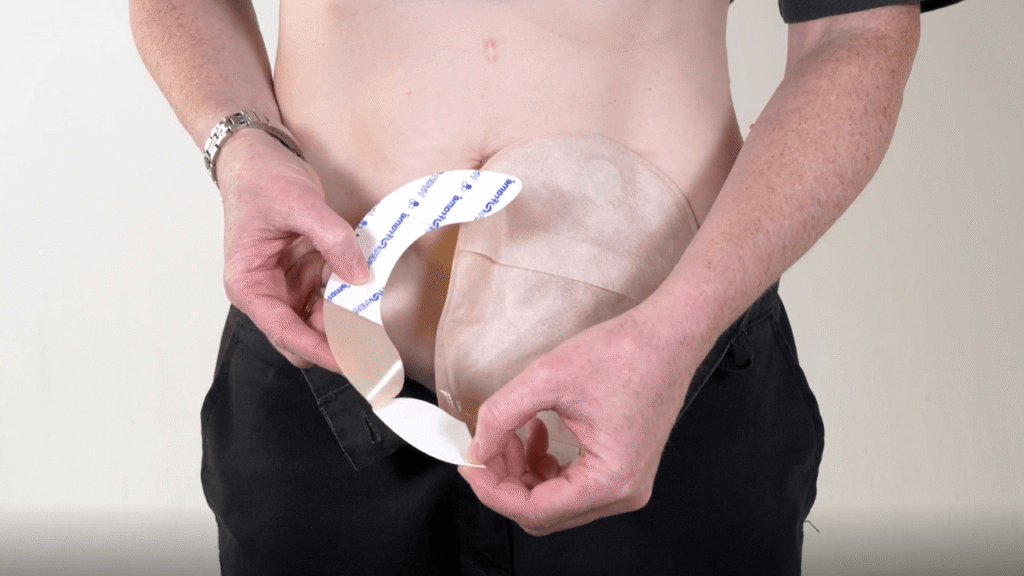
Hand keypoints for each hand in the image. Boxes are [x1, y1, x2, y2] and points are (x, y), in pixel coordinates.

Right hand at [217, 129, 369, 369]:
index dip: (319, 351)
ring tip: (377, 320)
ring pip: (320, 320)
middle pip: (303, 334)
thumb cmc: (261, 180)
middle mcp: (266, 291)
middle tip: (376, 348)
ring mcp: (286, 284)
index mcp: (250, 283)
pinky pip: (330, 295)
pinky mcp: (303, 273)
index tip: (351, 364)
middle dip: (337, 341)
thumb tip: (360, 278)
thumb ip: (333, 241)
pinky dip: (348, 296)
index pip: (285, 332)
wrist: (257, 155)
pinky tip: (367, 291)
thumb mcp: (301, 205)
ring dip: (346, 319)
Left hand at [458, 307, 702, 535]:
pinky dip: (545, 466)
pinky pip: (572, 485)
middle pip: (543, 513)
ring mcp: (626, 485)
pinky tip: (536, 433)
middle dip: (506, 481)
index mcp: (609, 480)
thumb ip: (501, 416)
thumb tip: (476, 448)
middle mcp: (622, 494)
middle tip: (485, 445)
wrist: (668, 336)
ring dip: (523, 472)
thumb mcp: (547, 378)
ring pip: (554, 501)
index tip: (468, 461)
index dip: (491, 489)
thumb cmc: (622, 353)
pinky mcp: (623, 470)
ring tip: (510, 433)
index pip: (533, 510)